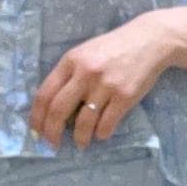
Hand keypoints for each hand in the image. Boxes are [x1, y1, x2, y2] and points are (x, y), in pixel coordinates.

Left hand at [29, 13, 175, 148]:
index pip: (44, 94)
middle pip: (58, 110)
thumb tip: (51, 108)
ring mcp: (106, 85)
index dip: (37, 117)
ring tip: (81, 143)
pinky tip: (101, 133)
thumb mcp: (85, 53)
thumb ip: (68, 75)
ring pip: (83, 122)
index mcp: (71, 61)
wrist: (150, 41)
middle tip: (53, 144)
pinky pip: (106, 124)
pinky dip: (101, 134)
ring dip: (80, 138)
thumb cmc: (113, 48)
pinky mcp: (125, 96)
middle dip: (51, 133)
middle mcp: (85, 73)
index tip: (36, 132)